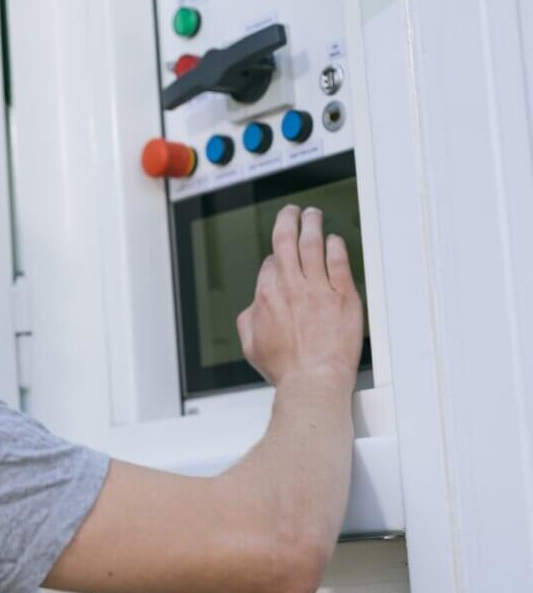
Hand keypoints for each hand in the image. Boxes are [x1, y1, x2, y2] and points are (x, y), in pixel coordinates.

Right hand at [236, 205, 363, 390]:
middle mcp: (291, 286)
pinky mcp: (343, 295)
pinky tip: (335, 240)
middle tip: (292, 212)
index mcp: (267, 296)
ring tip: (313, 215)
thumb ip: (249, 318)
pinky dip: (335, 246)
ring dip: (311, 224)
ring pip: (313, 244)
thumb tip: (254, 307)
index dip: (276, 259)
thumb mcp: (250, 344)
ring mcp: (319, 288)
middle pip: (287, 240)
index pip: (271, 263)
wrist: (313, 380)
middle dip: (288, 220)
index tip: (282, 261)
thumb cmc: (285, 368)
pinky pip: (339, 261)